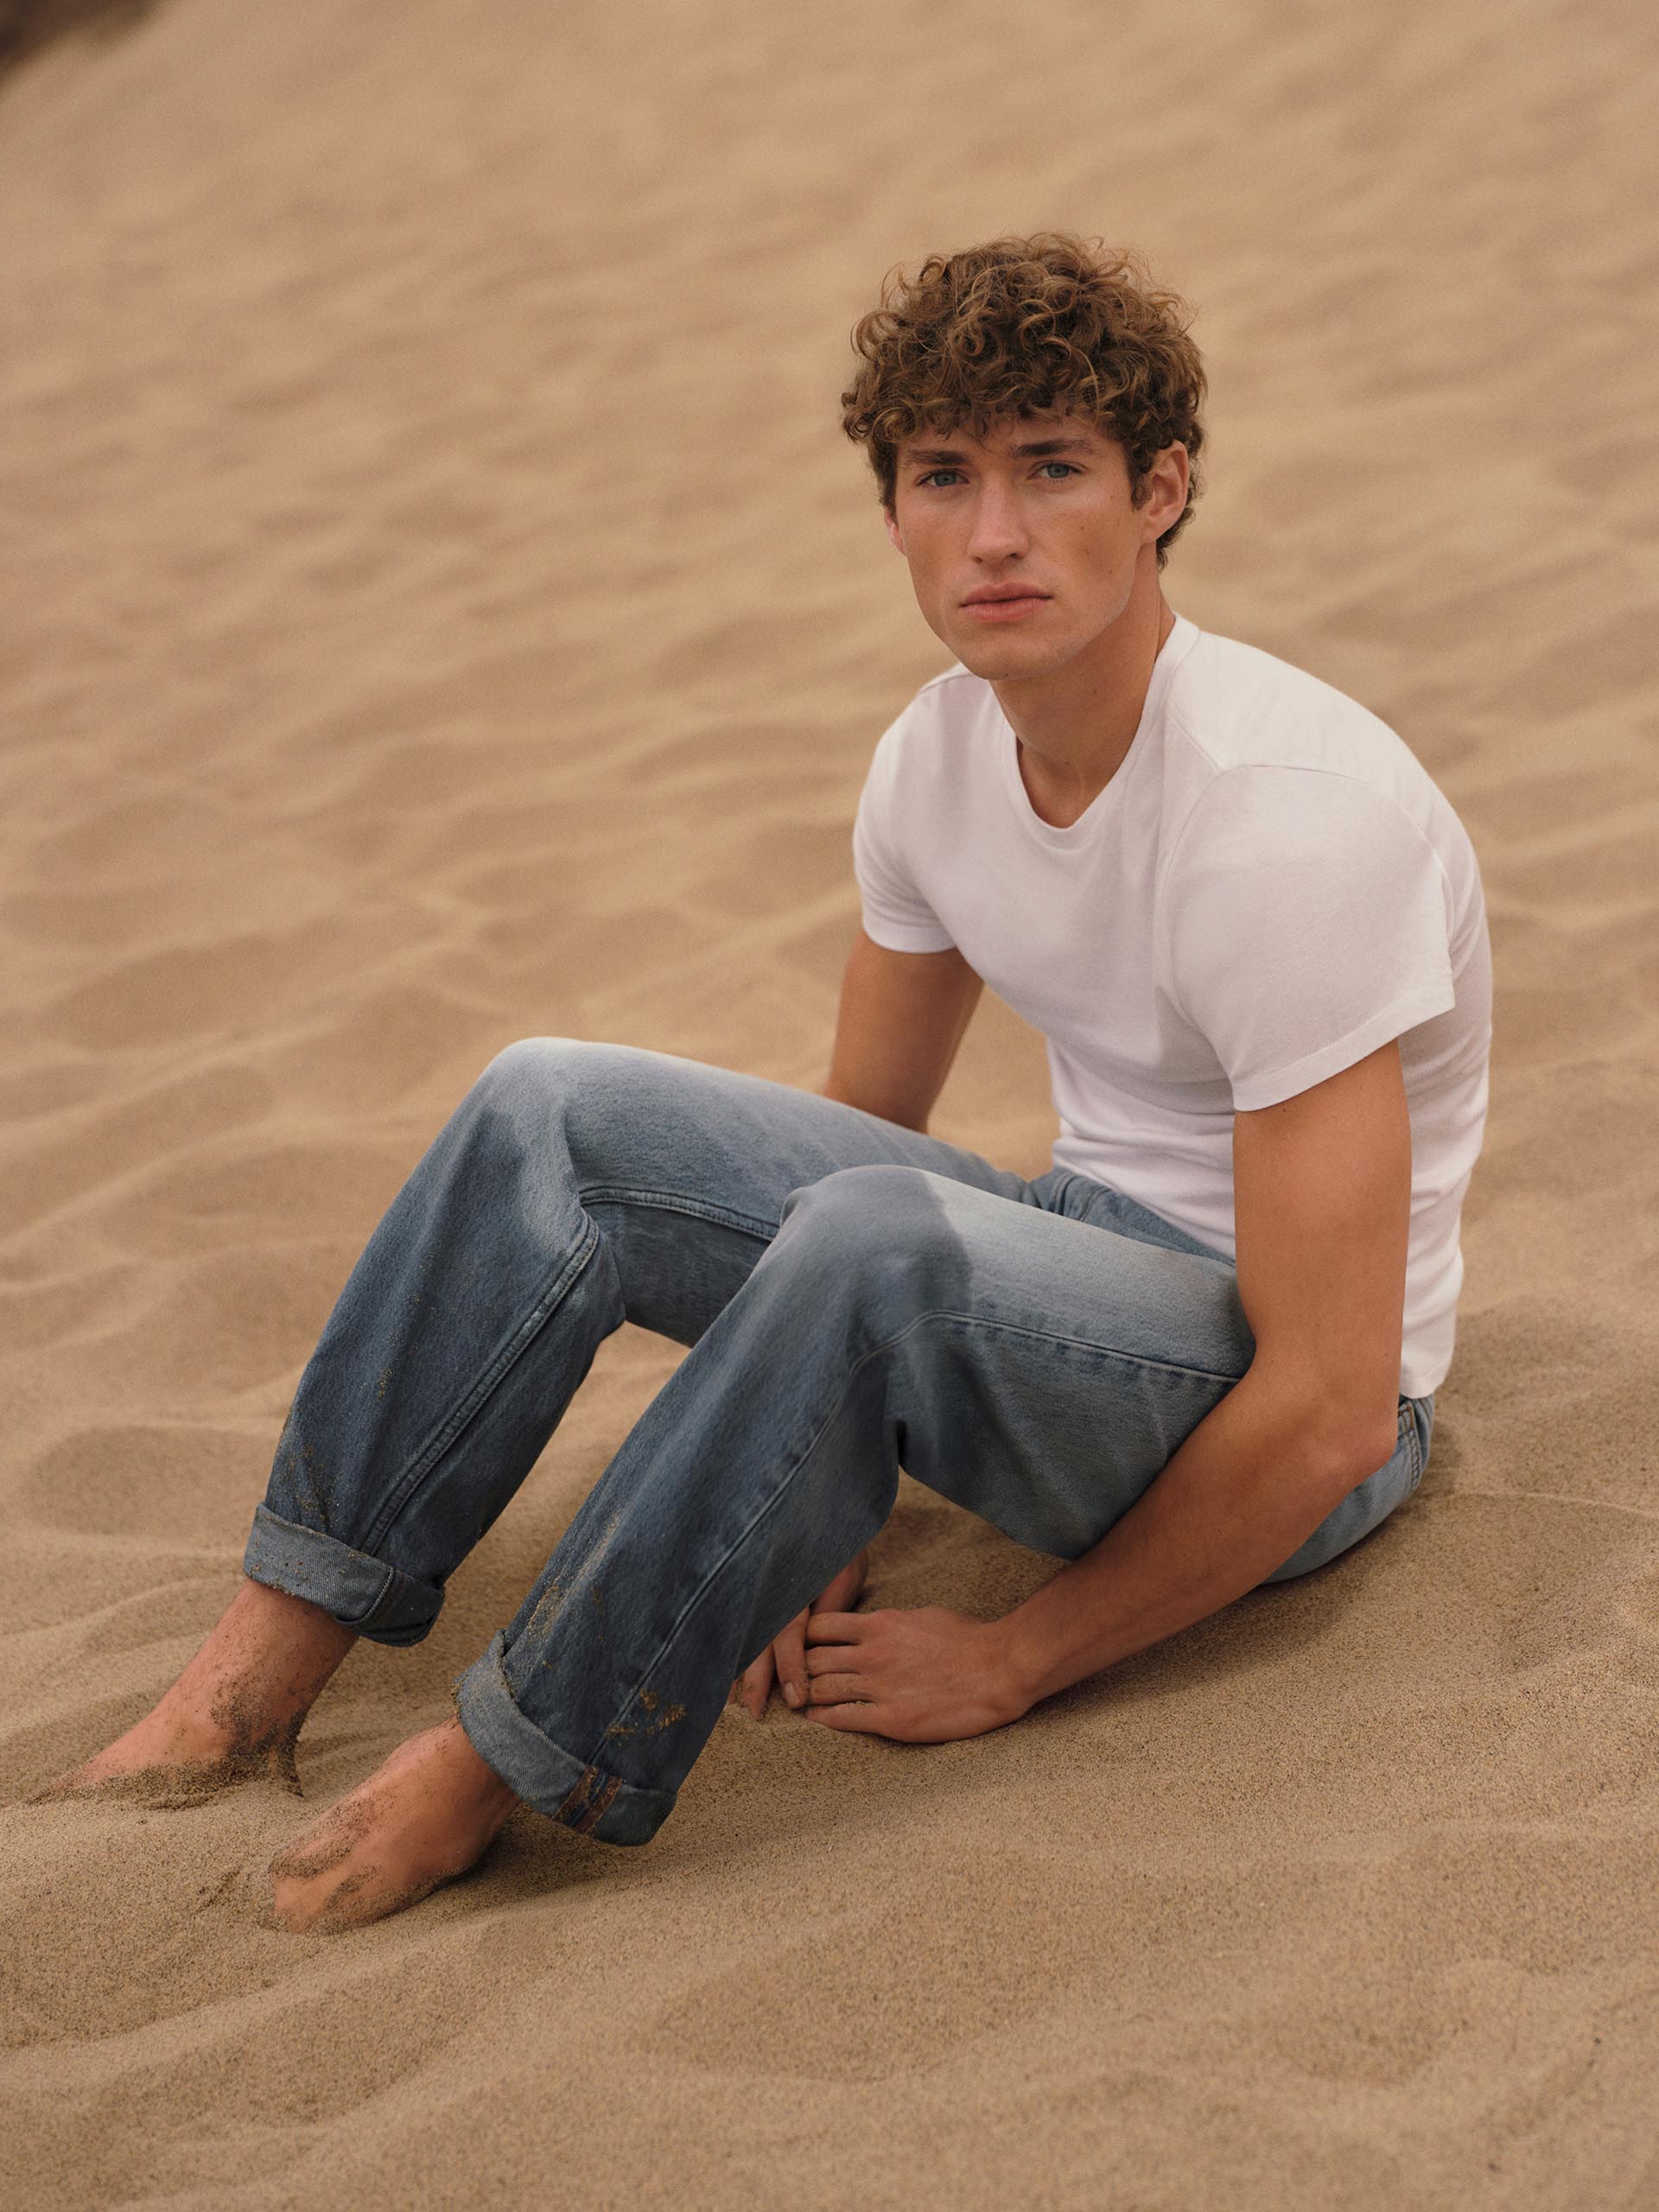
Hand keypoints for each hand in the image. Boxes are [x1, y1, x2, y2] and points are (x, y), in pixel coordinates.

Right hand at [728, 1547, 869, 1720]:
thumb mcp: (843, 1575)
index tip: (796, 1699)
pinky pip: (742, 1631)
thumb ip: (829, 1608)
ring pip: (745, 1637)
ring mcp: (756, 1592)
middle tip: (754, 1714)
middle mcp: (768, 1590)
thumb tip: (815, 1649)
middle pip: (759, 1639)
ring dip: (739, 1672)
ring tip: (734, 1704)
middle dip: (756, 1679)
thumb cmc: (837, 1549)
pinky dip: (736, 1655)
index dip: (791, 1666)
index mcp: (792, 1584)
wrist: (821, 1515)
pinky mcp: (750, 1596)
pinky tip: (729, 1679)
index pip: (789, 1632)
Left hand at [799, 1604, 1027, 1743]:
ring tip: (804, 1700)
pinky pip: (842, 1719)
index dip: (807, 1636)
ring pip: (822, 1689)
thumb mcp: (922, 1616)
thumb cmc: (968, 1640)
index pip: (820, 1626)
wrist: (1000, 1669)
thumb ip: (889, 1623)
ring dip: (810, 1695)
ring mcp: (880, 1688)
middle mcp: (872, 1654)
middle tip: (799, 1677)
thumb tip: (870, 1627)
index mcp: (880, 1624)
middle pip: (813, 1659)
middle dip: (803, 1668)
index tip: (805, 1645)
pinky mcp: (891, 1720)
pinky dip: (823, 1719)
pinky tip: (818, 1719)